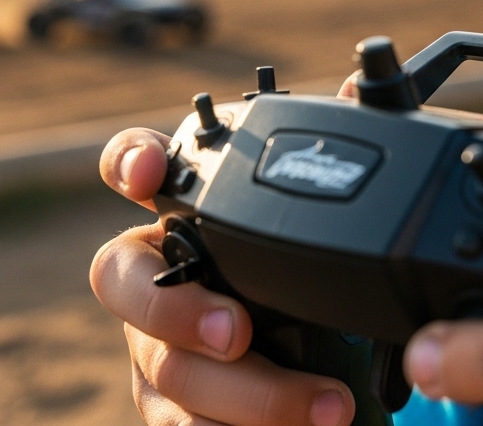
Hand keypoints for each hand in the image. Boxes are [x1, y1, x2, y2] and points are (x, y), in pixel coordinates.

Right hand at [90, 128, 353, 425]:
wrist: (294, 358)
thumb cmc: (289, 268)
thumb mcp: (311, 217)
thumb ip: (332, 153)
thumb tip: (363, 88)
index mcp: (179, 211)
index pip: (130, 166)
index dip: (127, 161)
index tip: (149, 171)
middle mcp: (150, 275)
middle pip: (119, 283)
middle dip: (174, 308)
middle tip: (240, 331)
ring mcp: (151, 347)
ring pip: (166, 370)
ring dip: (248, 396)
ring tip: (326, 407)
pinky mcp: (169, 409)